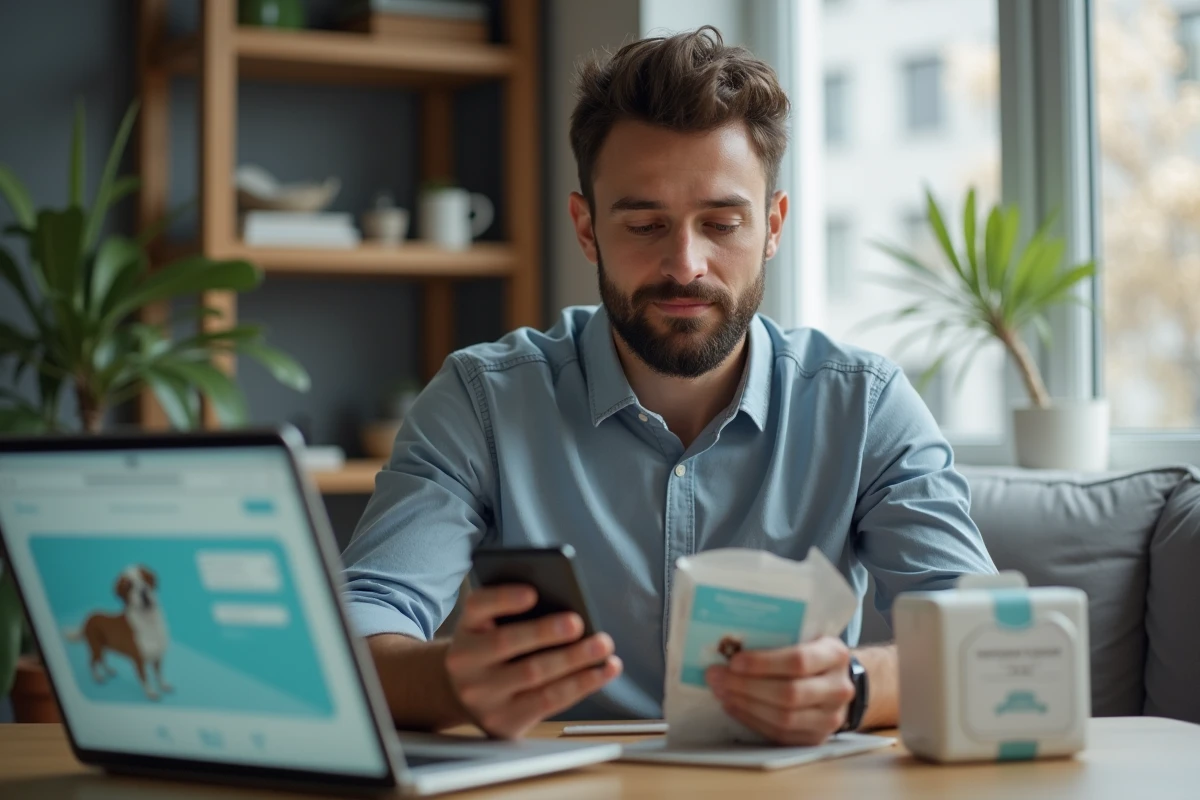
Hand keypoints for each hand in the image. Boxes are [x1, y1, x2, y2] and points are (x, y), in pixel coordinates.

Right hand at [444, 584, 622, 738]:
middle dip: (545, 632)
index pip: (478, 606)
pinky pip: (548, 702)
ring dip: (574, 660)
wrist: (467, 694)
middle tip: (578, 622)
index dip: (503, 598)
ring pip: (533, 676)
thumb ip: (517, 614)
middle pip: (506, 643)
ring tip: (603, 646)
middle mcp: (466, 662)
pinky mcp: (504, 721)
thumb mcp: (493, 627)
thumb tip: (566, 608)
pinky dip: (581, 684)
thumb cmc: (494, 648)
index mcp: (466, 627)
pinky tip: (604, 670)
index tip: (532, 592)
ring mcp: (482, 697)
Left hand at [705, 636, 854, 745]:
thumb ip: (777, 637)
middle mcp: (838, 689)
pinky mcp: (816, 738)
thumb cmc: (812, 651)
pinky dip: (752, 720)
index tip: (734, 661)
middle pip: (789, 694)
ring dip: (745, 705)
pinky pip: (780, 735)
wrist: (837, 681)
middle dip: (746, 686)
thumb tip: (729, 643)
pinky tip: (733, 706)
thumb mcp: (805, 635)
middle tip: (717, 676)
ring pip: (784, 719)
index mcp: (835, 655)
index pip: (798, 661)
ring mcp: (830, 718)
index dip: (763, 663)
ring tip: (721, 691)